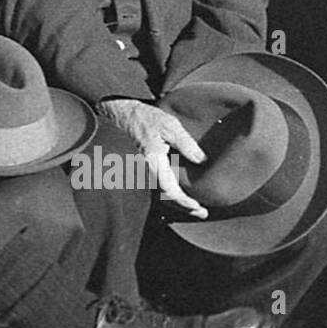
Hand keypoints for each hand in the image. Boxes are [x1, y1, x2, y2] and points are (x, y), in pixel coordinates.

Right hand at [99, 98, 208, 217]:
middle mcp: (147, 170)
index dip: (183, 201)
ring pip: (161, 194)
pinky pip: (158, 186)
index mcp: (153, 161)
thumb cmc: (147, 118)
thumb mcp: (170, 125)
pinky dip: (170, 194)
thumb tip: (202, 160)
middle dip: (183, 207)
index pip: (168, 189)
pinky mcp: (145, 167)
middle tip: (202, 213)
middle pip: (165, 197)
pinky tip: (179, 194)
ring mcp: (144, 170)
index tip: (197, 206)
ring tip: (194, 208)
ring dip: (177, 203)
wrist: (124, 114)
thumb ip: (186, 143)